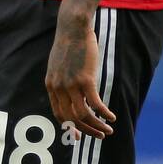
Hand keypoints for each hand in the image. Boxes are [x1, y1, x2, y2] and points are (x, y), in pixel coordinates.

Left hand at [45, 15, 115, 139]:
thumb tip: (71, 91)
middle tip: (99, 136)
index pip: (58, 114)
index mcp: (51, 86)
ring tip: (108, 130)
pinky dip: (104, 113)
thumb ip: (62, 80)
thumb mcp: (60, 64)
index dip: (69, 127)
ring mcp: (71, 85)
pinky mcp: (85, 79)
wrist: (73, 27)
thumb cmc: (69, 44)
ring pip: (83, 115)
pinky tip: (111, 116)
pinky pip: (95, 104)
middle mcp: (58, 88)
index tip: (79, 135)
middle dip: (85, 130)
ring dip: (96, 125)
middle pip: (70, 118)